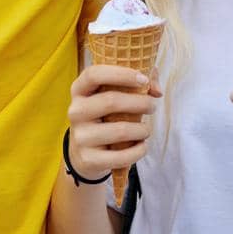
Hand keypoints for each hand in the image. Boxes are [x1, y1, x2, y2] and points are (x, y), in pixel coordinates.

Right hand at [66, 65, 161, 181]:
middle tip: (152, 106)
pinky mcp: (88, 159)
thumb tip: (157, 91)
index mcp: (79, 90)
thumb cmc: (104, 117)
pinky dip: (139, 150)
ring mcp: (80, 137)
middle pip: (111, 101)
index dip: (121, 74)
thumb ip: (138, 83)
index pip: (94, 75)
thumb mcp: (112, 95)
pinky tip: (142, 146)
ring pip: (120, 130)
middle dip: (141, 103)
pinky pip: (122, 156)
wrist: (83, 153)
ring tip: (146, 129)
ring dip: (143, 129)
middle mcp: (75, 111)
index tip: (143, 80)